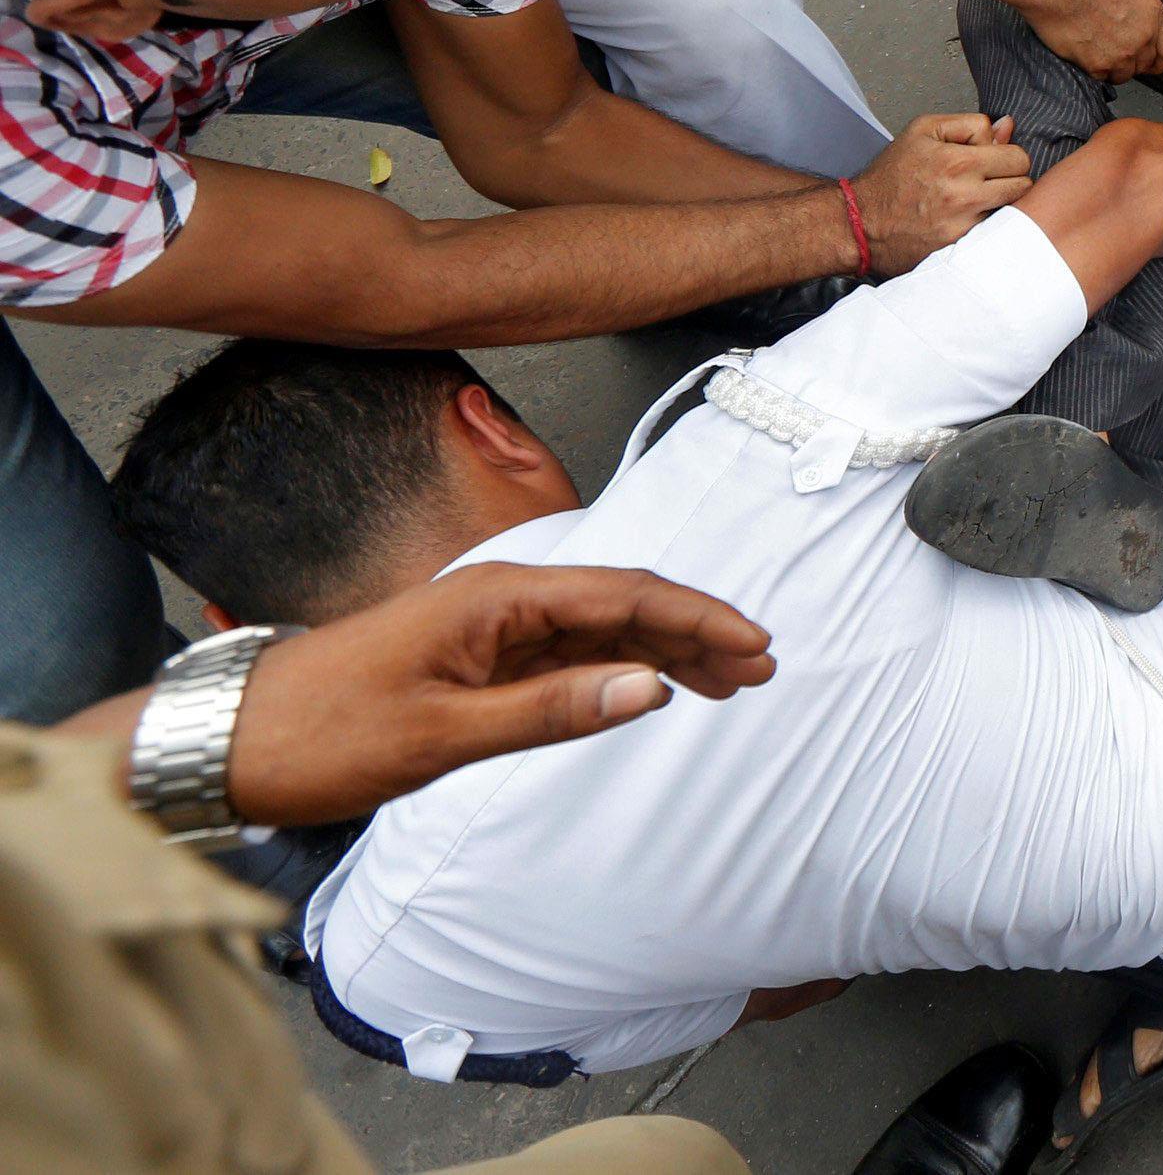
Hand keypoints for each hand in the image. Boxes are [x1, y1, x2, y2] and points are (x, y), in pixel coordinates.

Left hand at [217, 565, 773, 825]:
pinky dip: (616, 670)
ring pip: (600, 628)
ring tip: (726, 683)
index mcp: (496, 597)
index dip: (698, 618)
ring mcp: (487, 629)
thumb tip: (650, 689)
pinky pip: (564, 655)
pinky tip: (648, 688)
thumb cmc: (320, 733)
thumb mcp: (440, 736)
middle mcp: (499, 599)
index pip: (624, 592)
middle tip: (761, 669)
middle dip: (696, 631)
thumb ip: (551, 710)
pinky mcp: (473, 660)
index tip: (755, 646)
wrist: (228, 743)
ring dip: (664, 651)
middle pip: (623, 603)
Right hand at [849, 111, 1034, 271]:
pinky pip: (995, 234)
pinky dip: (989, 227)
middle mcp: (964, 195)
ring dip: (1003, 205)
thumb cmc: (890, 177)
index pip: (1018, 156)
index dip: (1006, 155)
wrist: (859, 223)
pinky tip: (970, 221)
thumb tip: (1005, 125)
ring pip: (1015, 212)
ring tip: (979, 201)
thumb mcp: (922, 131)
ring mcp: (964, 226)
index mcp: (957, 161)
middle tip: (989, 181)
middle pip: (1024, 185)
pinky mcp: (959, 249)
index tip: (990, 160)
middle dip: (1011, 179)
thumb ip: (969, 126)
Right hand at [1022, 0, 1162, 80]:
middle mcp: (1140, 37)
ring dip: (1117, 66)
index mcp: (1152, 13)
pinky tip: (1087, 53)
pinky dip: (1095, 69)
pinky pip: (1101, 78)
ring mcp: (1118, 54)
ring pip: (1124, 74)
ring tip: (1104, 50)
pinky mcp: (1093, 64)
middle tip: (1124, 48)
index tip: (1156, 53)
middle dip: (1138, 58)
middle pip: (1148, 64)